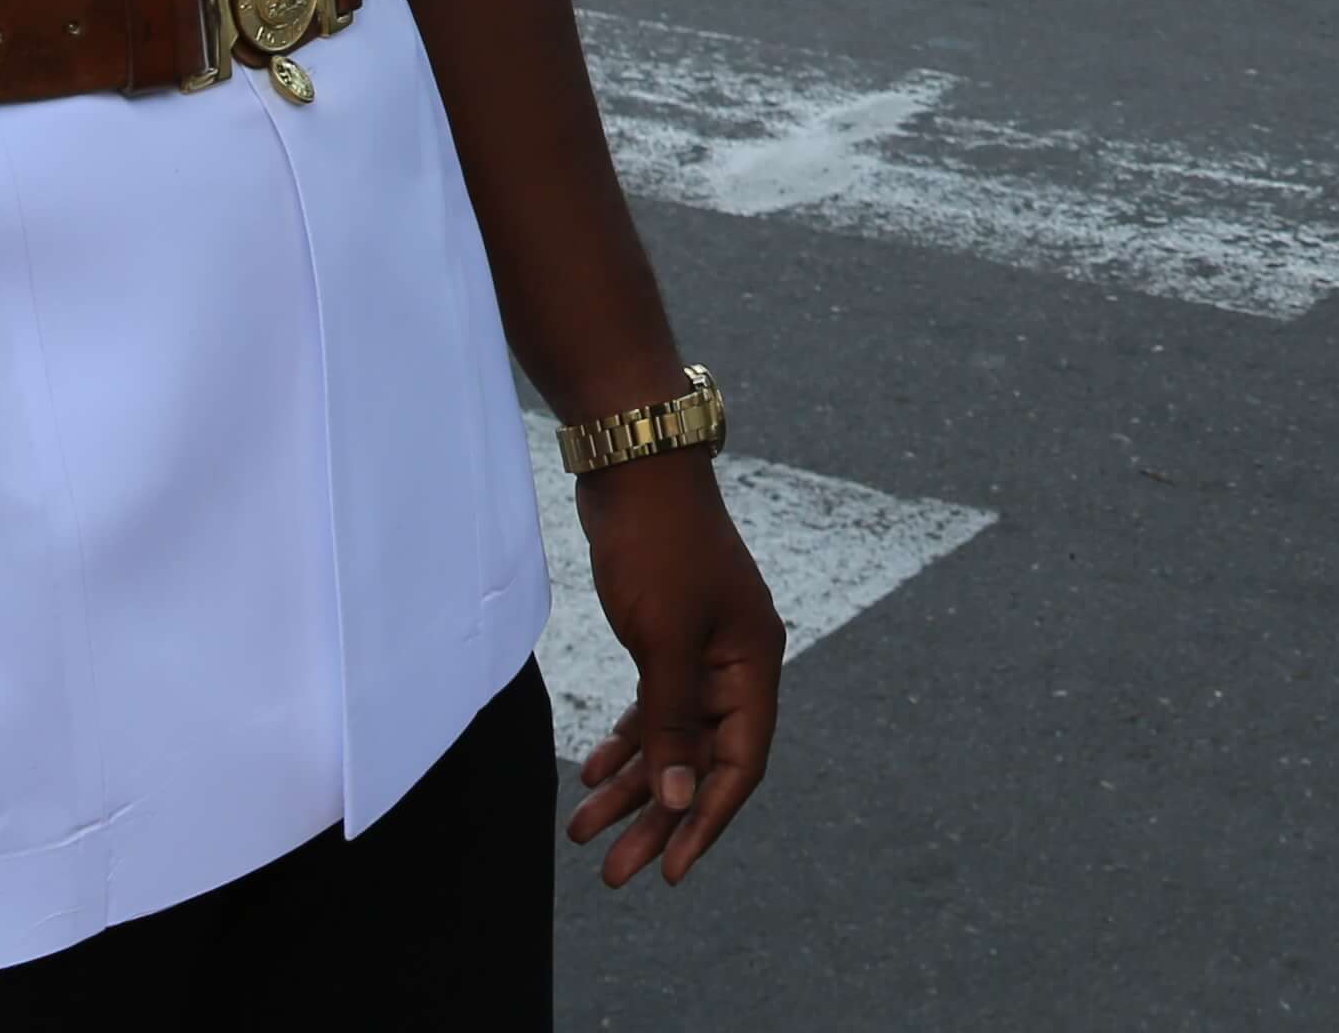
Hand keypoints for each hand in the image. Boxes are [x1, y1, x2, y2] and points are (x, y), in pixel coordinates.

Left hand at [567, 451, 782, 888]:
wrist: (634, 466)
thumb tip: (682, 802)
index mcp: (752, 664)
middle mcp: (735, 663)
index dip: (707, 821)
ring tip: (585, 833)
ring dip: (632, 787)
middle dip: (658, 817)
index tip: (670, 871)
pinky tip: (592, 771)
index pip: (741, 764)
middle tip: (614, 871)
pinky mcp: (666, 636)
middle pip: (701, 761)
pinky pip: (651, 709)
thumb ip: (673, 725)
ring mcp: (701, 650)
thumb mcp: (664, 642)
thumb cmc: (658, 547)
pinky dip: (625, 743)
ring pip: (670, 739)